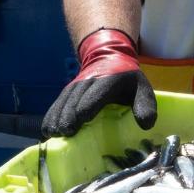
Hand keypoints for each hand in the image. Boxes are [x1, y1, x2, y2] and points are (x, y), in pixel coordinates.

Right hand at [42, 28, 156, 137]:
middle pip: (75, 99)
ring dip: (56, 117)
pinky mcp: (67, 91)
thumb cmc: (128, 80)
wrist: (108, 57)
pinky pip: (57, 103)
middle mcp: (89, 80)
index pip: (96, 93)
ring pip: (63, 101)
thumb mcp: (143, 88)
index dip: (87, 105)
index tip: (80, 120)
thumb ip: (146, 105)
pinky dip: (51, 116)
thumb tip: (146, 125)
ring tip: (53, 134)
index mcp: (109, 80)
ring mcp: (75, 85)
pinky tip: (47, 131)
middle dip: (68, 116)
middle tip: (65, 133)